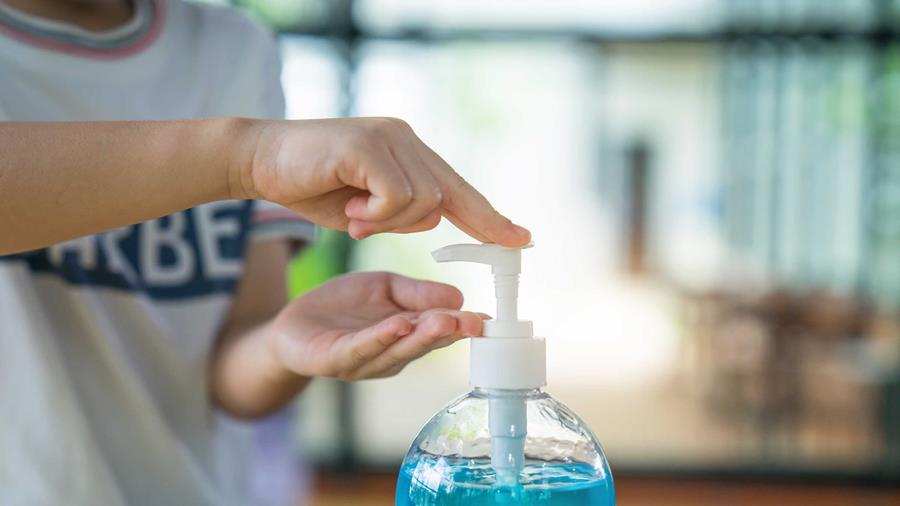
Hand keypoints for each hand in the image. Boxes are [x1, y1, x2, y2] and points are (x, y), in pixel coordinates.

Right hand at [238, 117, 530, 245]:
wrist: (259, 159)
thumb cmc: (309, 184)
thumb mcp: (364, 208)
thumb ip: (400, 213)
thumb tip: (432, 221)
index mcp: (408, 152)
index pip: (458, 189)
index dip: (488, 217)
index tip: (519, 240)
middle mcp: (406, 138)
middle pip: (446, 196)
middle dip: (413, 225)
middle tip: (361, 223)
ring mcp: (390, 138)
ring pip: (423, 201)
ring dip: (385, 221)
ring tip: (350, 213)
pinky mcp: (370, 145)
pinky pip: (397, 196)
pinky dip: (375, 213)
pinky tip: (348, 207)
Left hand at [267, 272, 484, 379]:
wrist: (293, 326)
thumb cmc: (344, 308)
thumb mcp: (385, 288)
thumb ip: (417, 293)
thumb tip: (458, 297)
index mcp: (409, 336)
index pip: (440, 330)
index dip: (464, 325)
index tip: (488, 319)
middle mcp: (392, 355)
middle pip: (424, 343)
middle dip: (450, 332)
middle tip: (474, 322)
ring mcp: (365, 361)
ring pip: (397, 349)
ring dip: (421, 336)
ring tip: (443, 322)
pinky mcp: (335, 359)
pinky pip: (361, 348)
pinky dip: (381, 338)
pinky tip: (398, 324)